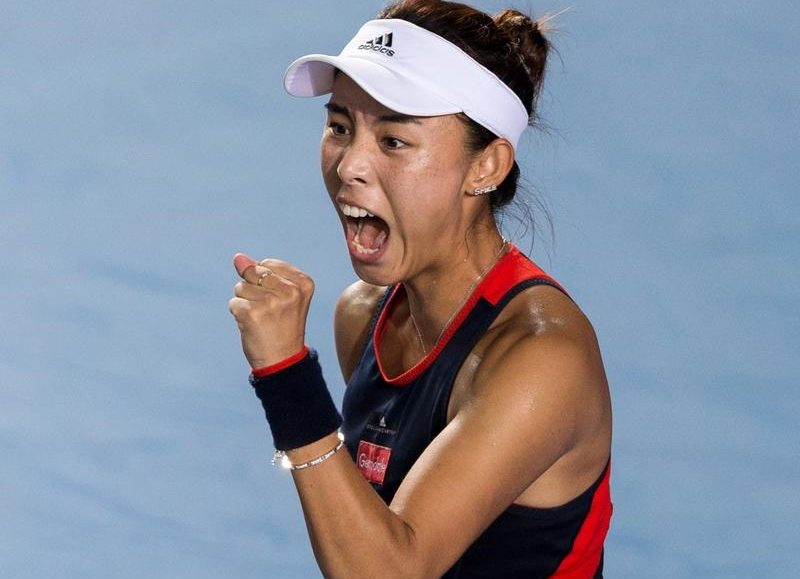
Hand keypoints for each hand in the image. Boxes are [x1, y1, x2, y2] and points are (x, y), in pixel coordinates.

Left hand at [228, 253, 314, 368]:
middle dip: (253, 290)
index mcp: (303, 282)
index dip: (265, 282)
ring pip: (241, 287)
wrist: (283, 360)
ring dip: (245, 303)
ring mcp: (271, 302)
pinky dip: (238, 314)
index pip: (266, 263)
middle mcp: (290, 290)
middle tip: (269, 311)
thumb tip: (238, 258)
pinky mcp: (252, 313)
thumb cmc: (282, 326)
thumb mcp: (282, 295)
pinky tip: (253, 326)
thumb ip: (262, 272)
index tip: (279, 302)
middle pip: (253, 272)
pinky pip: (233, 303)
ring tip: (262, 319)